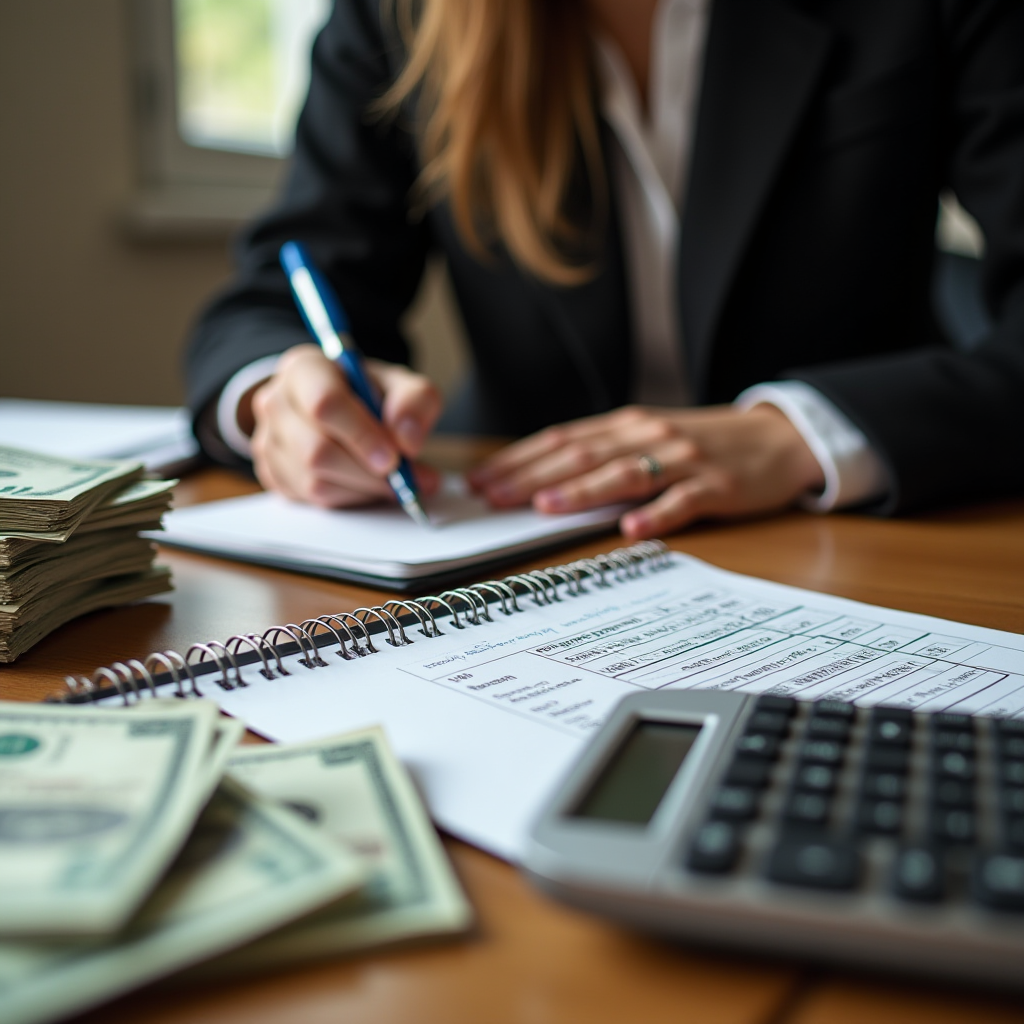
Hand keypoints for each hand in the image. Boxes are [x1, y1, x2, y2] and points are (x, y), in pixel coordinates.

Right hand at [248, 344, 442, 507]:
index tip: (393, 458)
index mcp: (305, 368)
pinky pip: (312, 499)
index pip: (325, 404)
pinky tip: (367, 484)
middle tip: (402, 479)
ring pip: (315, 481)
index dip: (361, 436)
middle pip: (317, 451)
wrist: (340, 406)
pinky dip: (349, 499)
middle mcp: (277, 402)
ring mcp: (269, 440)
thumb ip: (415, 402)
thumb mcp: (401, 384)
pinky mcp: (273, 473)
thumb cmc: (368, 393)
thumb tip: (408, 440)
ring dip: (362, 489)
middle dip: (367, 472)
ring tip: (392, 482)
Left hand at [467, 404, 824, 538]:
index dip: (518, 460)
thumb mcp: (647, 439)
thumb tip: (542, 482)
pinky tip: (632, 528)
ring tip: (545, 507)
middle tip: (493, 498)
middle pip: (582, 455)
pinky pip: (684, 501)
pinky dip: (657, 514)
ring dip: (582, 491)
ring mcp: (684, 459)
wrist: (777, 438)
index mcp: (626, 426)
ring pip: (625, 473)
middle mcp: (648, 436)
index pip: (562, 440)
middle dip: (532, 476)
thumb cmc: (701, 444)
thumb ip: (603, 455)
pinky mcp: (718, 486)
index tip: (482, 479)